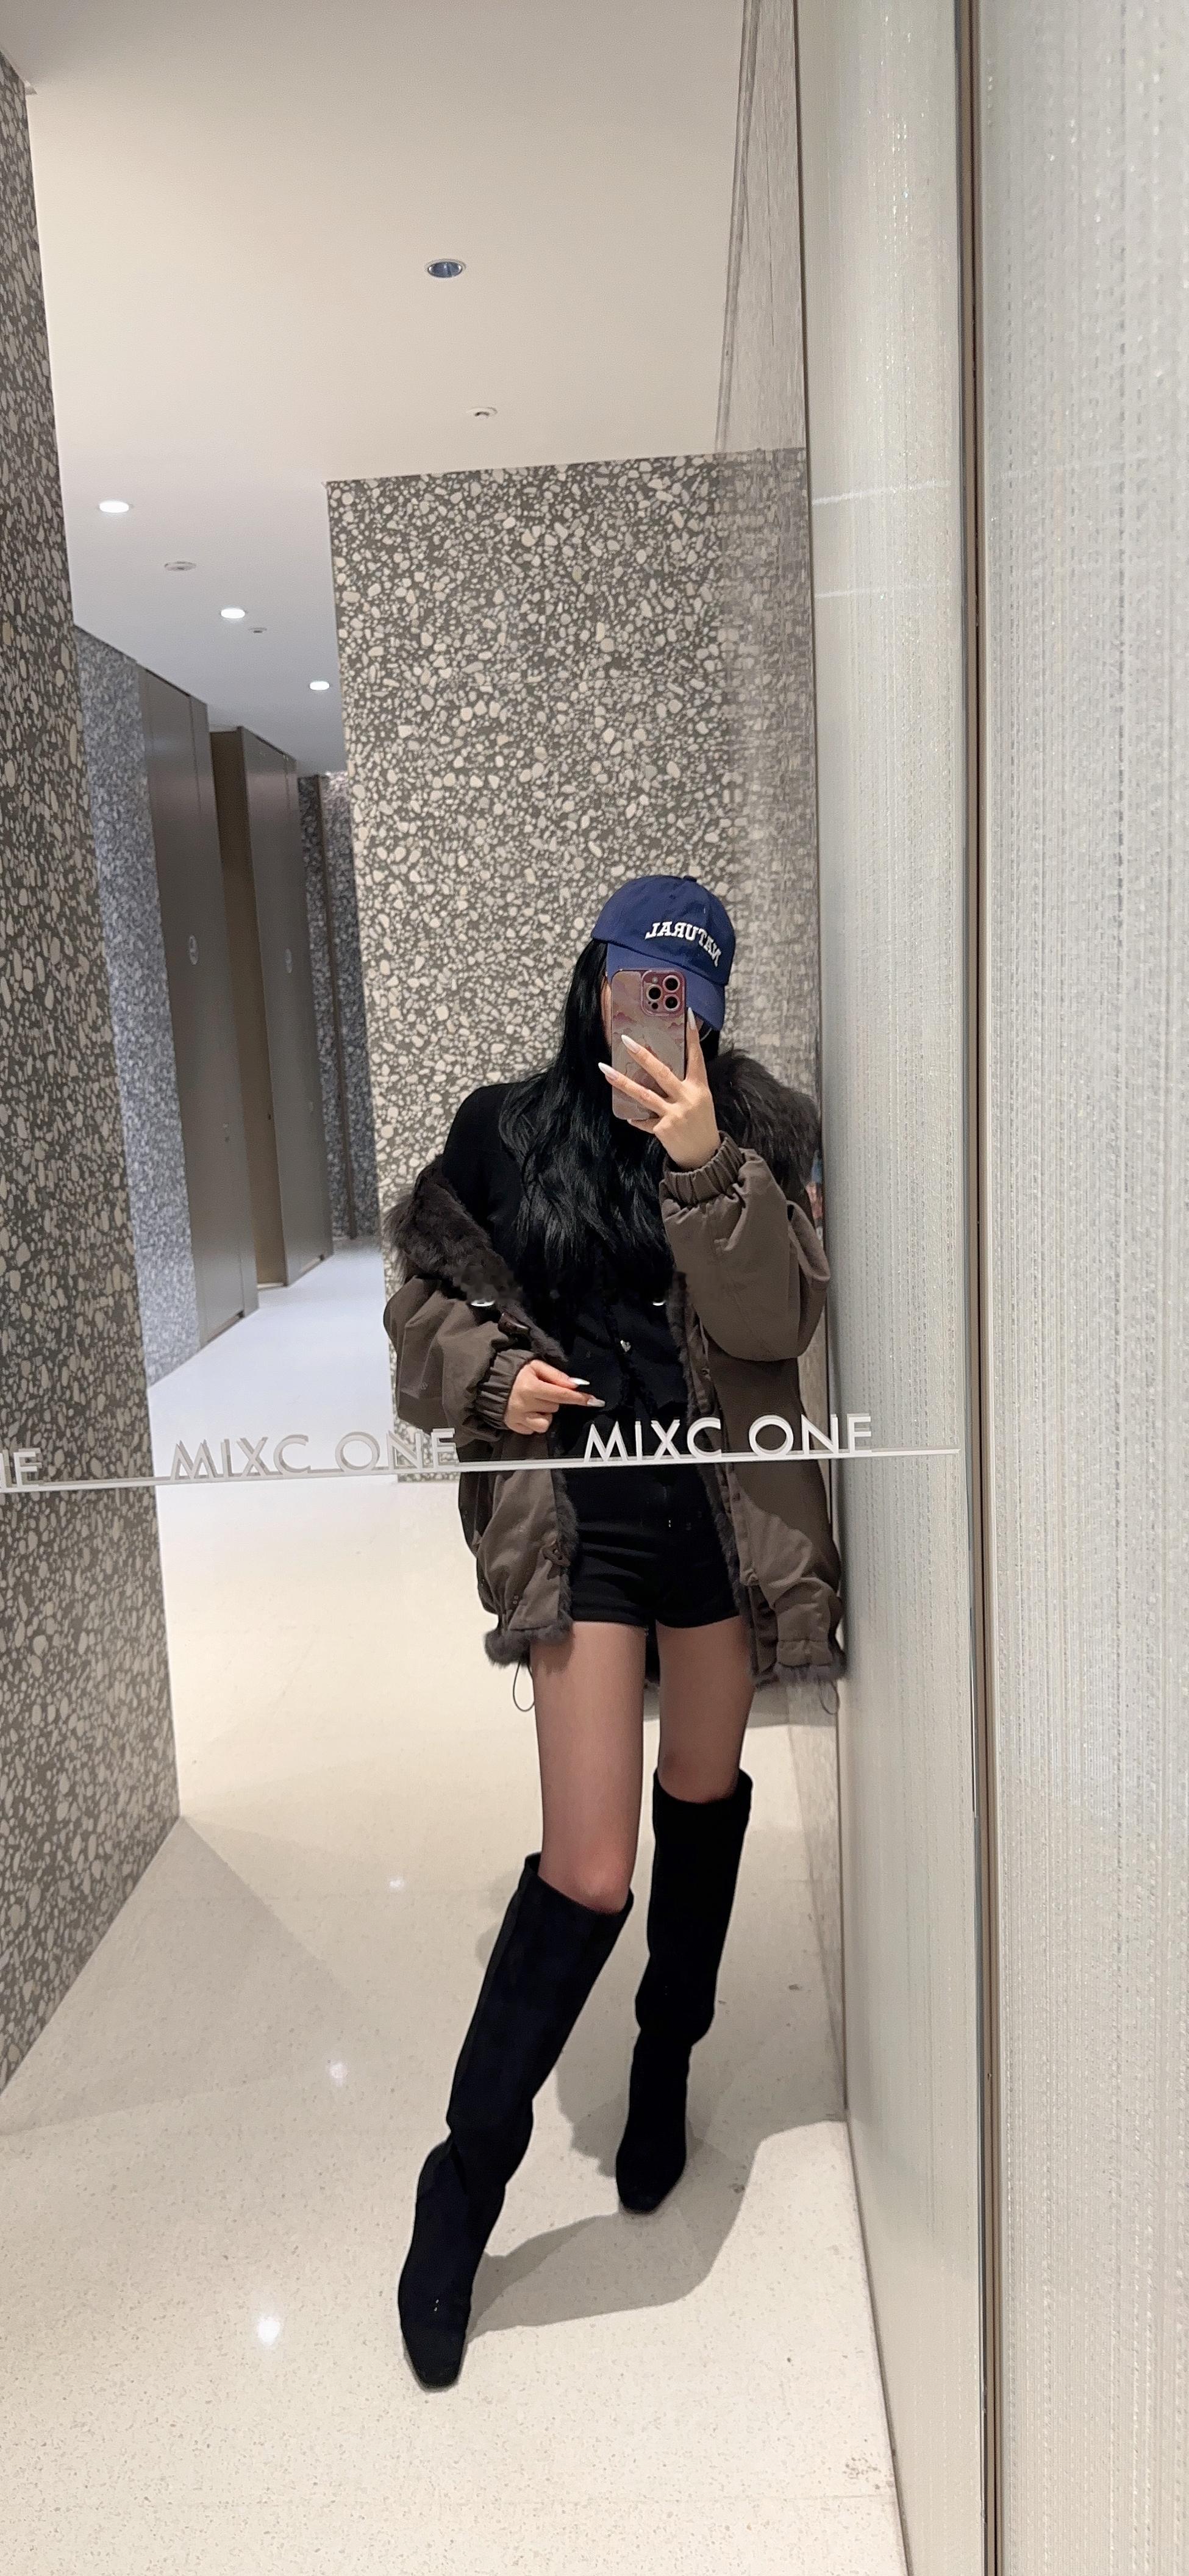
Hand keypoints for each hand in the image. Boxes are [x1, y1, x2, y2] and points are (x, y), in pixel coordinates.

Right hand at [505, 1359, 601, 1435]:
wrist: (490, 1381)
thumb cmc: (515, 1372)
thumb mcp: (535, 1366)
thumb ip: (555, 1375)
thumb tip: (574, 1384)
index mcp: (531, 1387)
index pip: (562, 1395)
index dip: (579, 1398)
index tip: (593, 1401)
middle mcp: (525, 1404)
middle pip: (555, 1407)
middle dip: (553, 1399)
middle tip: (542, 1391)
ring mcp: (519, 1417)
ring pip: (546, 1422)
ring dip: (545, 1413)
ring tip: (535, 1403)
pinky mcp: (513, 1425)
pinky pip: (534, 1430)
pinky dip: (534, 1421)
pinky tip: (528, 1412)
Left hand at [600, 1010, 720, 1169]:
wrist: (705, 1157)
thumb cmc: (701, 1124)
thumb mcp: (701, 1100)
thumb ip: (686, 1085)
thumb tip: (661, 1068)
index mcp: (699, 1088)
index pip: (696, 1057)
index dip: (692, 1036)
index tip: (686, 1015)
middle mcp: (688, 1098)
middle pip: (662, 1072)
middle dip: (643, 1055)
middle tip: (626, 1040)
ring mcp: (675, 1114)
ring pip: (644, 1094)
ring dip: (622, 1081)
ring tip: (605, 1069)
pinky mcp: (664, 1129)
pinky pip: (644, 1120)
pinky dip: (636, 1118)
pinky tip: (629, 1116)